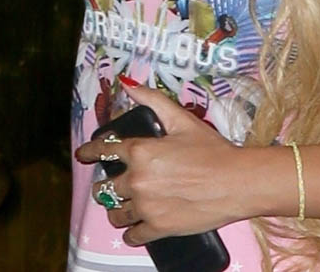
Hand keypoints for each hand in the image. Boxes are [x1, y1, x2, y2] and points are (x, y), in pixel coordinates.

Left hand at [75, 81, 245, 244]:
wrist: (236, 181)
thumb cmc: (212, 149)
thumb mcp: (183, 121)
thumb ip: (153, 100)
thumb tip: (128, 84)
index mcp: (141, 152)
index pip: (106, 150)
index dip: (91, 151)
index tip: (84, 154)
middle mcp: (137, 180)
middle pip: (105, 187)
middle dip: (109, 185)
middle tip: (120, 183)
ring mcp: (145, 207)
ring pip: (115, 213)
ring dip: (119, 208)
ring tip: (130, 204)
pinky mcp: (156, 228)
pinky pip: (131, 235)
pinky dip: (133, 231)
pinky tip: (140, 224)